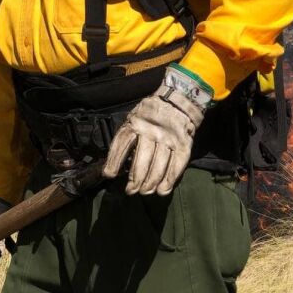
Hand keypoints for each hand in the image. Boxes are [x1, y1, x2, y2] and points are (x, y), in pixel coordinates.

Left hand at [103, 64, 211, 195]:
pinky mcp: (183, 144)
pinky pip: (176, 165)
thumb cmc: (150, 114)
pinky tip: (162, 190)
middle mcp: (151, 131)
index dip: (114, 161)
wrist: (178, 100)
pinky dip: (169, 180)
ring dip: (151, 183)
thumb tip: (115, 162)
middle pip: (141, 160)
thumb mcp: (134, 118)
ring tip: (144, 192)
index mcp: (135, 123)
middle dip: (135, 179)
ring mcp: (168, 138)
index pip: (122, 144)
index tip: (109, 175)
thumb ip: (127, 136)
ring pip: (158, 166)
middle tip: (130, 191)